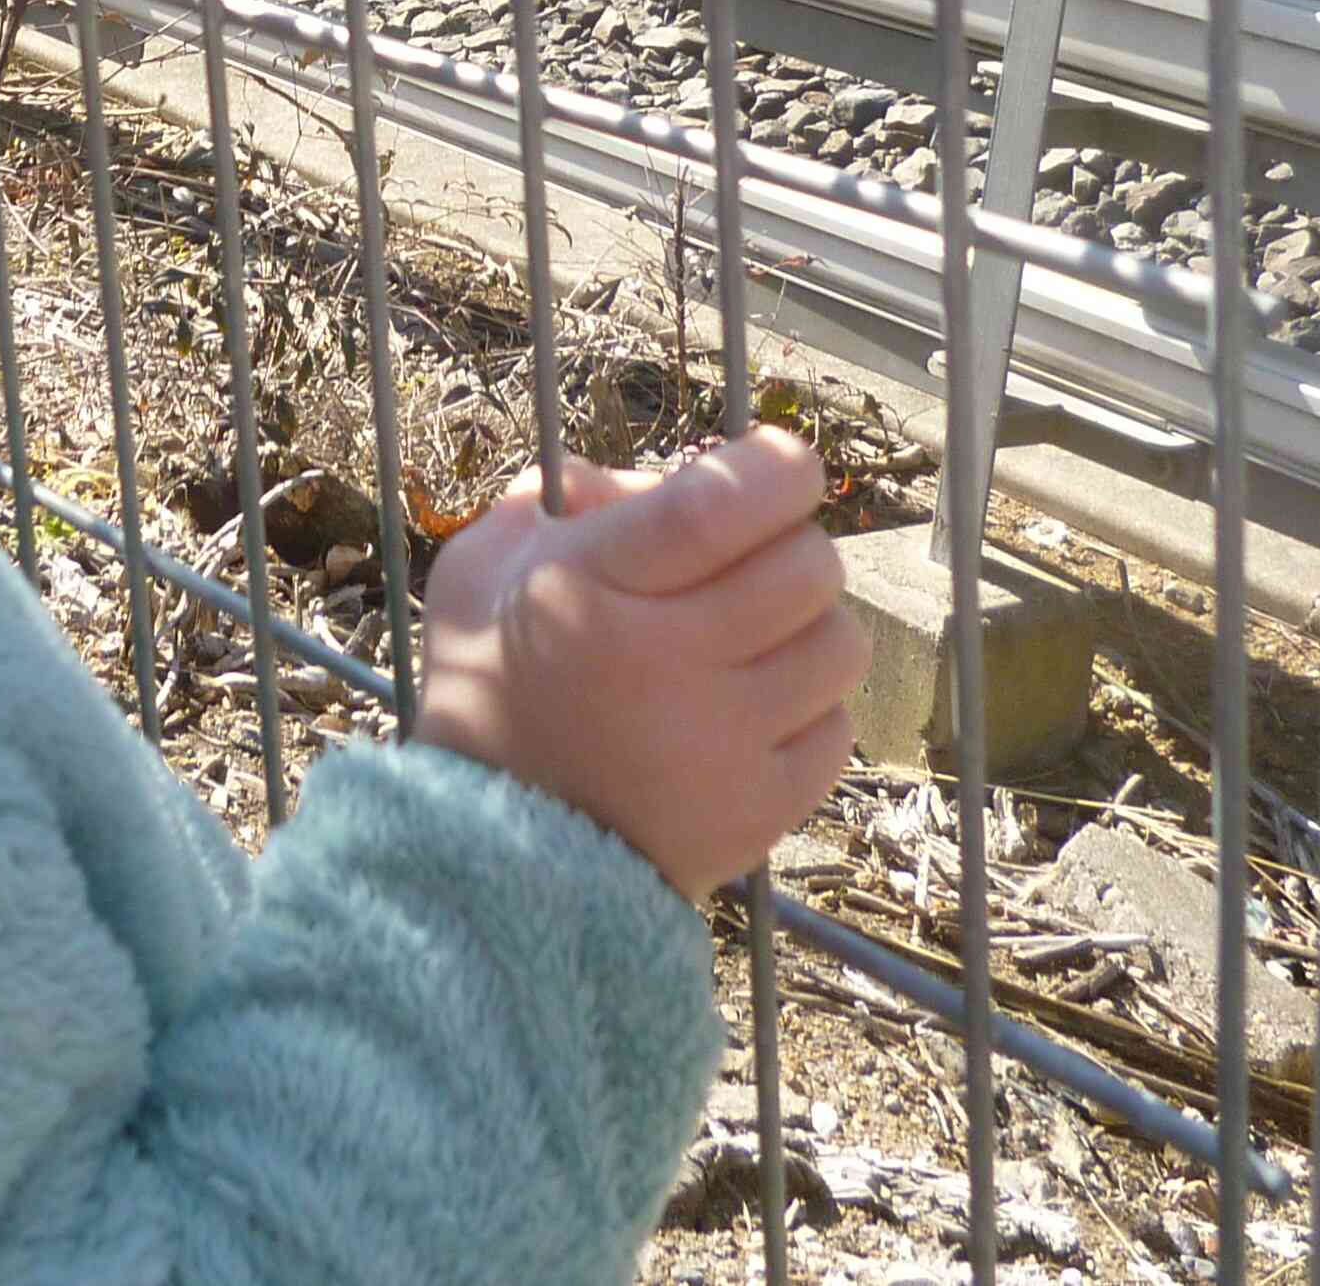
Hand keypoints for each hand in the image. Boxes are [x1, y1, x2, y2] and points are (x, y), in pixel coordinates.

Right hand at [415, 428, 863, 901]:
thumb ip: (553, 498)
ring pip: (839, 644)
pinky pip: (835, 729)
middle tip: (752, 568)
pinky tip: (750, 719)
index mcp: (592, 587)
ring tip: (756, 646)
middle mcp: (666, 661)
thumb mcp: (480, 573)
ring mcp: (721, 743)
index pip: (725, 501)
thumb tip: (645, 477)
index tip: (779, 465)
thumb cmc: (489, 693)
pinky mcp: (759, 811)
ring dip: (809, 630)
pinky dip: (807, 714)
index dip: (778, 467)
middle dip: (792, 547)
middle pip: (809, 565)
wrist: (490, 854)